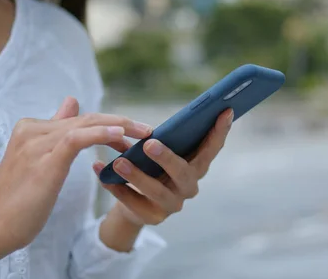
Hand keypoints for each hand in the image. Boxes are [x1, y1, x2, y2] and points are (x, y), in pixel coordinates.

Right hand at [0, 97, 152, 254]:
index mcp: (32, 128)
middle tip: (148, 130)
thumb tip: (72, 102)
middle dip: (121, 122)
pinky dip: (100, 133)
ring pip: (86, 124)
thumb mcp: (41, 159)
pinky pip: (76, 138)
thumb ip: (57, 130)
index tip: (132, 134)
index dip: (109, 124)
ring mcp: (37, 143)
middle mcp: (33, 129)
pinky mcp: (44, 160)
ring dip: (120, 126)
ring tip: (144, 133)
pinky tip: (119, 134)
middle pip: (86, 118)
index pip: (79, 119)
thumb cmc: (20, 198)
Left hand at [94, 109, 232, 226]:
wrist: (134, 203)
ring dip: (137, 176)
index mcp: (196, 167)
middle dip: (167, 158)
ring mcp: (172, 204)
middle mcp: (189, 187)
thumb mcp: (162, 151)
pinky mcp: (151, 217)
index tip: (225, 110)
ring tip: (118, 162)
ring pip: (156, 191)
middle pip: (183, 173)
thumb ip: (170, 136)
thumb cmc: (152, 167)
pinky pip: (132, 202)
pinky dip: (116, 188)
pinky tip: (102, 174)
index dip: (220, 131)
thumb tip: (176, 113)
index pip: (212, 149)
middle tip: (149, 144)